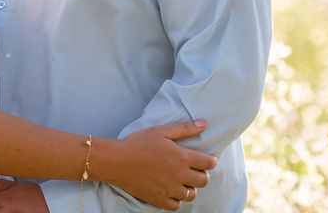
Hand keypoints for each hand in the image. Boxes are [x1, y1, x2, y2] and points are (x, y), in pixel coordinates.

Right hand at [98, 121, 215, 210]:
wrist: (117, 160)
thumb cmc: (138, 142)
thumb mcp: (162, 131)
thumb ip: (185, 128)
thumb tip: (204, 124)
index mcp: (182, 157)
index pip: (209, 163)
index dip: (210, 161)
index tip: (206, 160)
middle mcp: (179, 175)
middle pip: (204, 181)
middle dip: (202, 175)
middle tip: (193, 171)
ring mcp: (170, 189)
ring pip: (191, 195)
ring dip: (189, 188)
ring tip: (181, 181)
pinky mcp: (159, 199)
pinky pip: (176, 205)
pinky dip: (176, 200)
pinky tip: (170, 191)